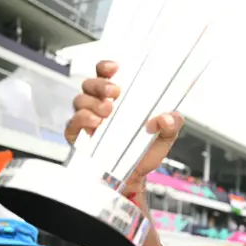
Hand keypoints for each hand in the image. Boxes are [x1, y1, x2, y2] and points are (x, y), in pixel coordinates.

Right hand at [66, 60, 184, 193]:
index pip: (107, 74)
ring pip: (80, 99)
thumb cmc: (145, 152)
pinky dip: (83, 119)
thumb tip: (167, 118)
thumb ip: (172, 125)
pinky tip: (96, 124)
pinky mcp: (78, 136)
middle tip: (115, 92)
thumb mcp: (165, 137)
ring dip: (93, 102)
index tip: (115, 68)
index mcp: (120, 98)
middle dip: (101, 84)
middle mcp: (100, 105)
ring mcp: (87, 119)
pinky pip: (73, 122)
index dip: (106, 67)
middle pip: (91, 83)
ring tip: (108, 111)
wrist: (134, 177)